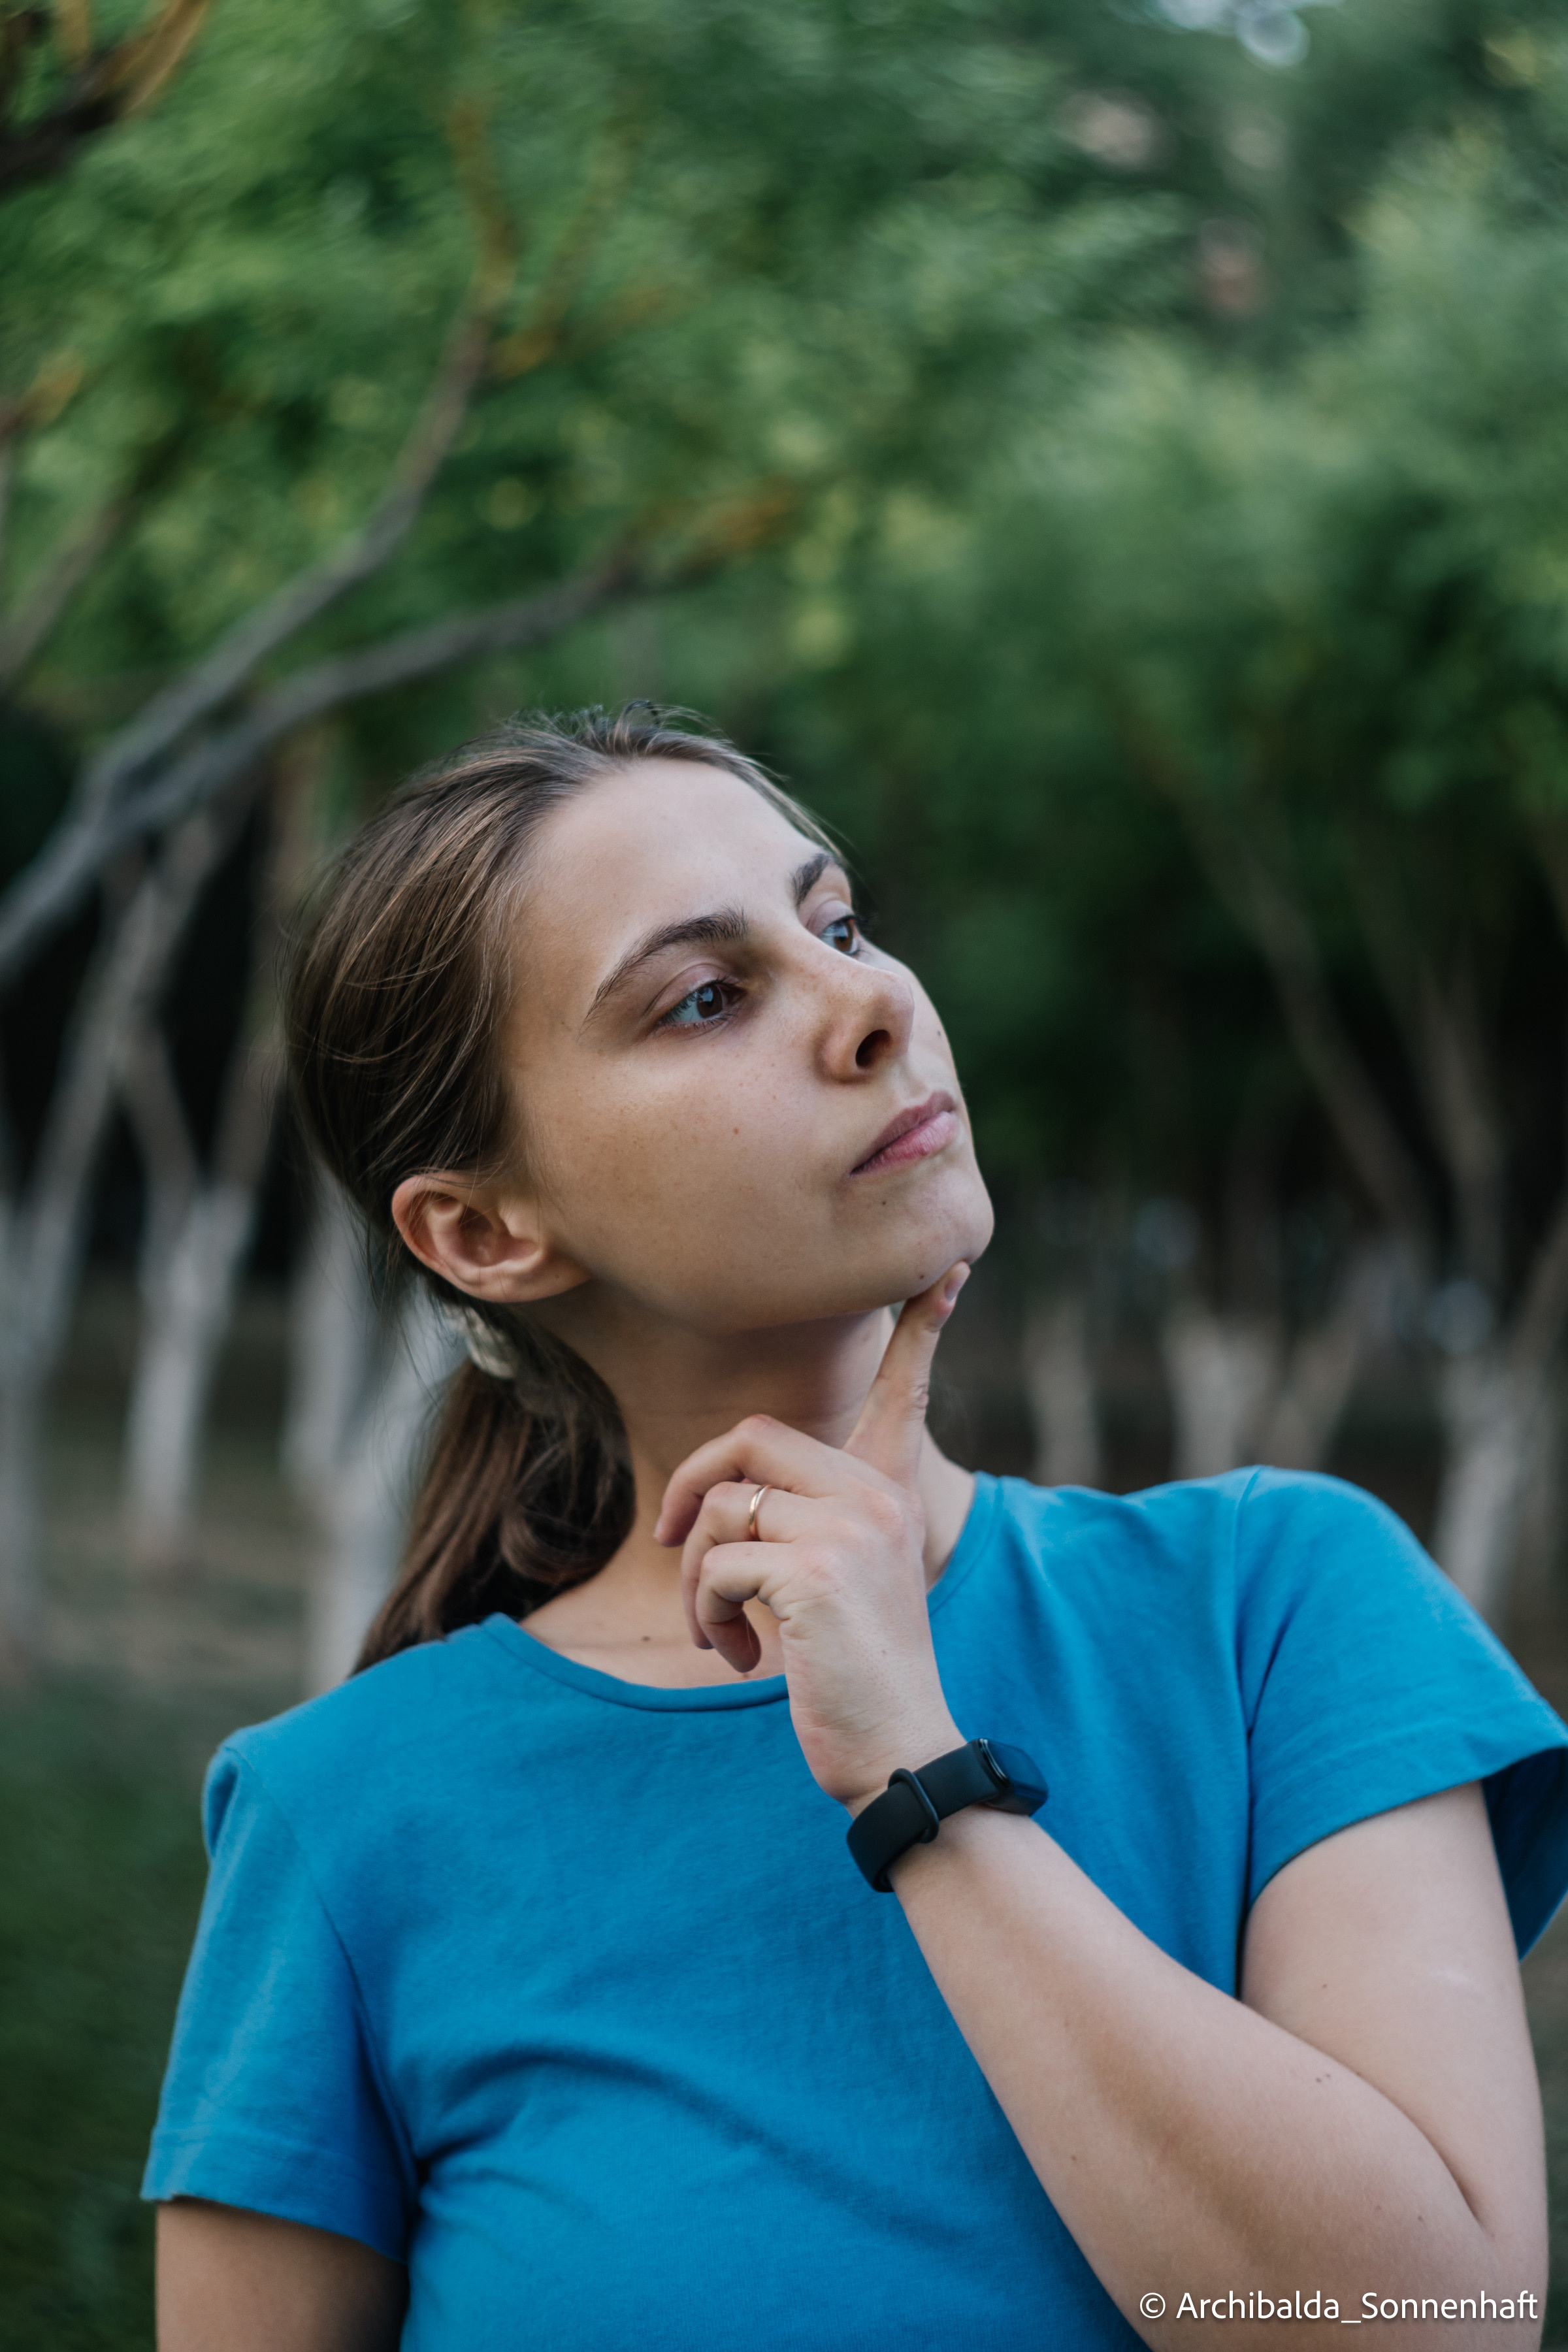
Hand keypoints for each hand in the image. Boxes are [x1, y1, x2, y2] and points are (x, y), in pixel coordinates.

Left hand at [653, 1264, 969, 1808]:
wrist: (898, 1754)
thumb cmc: (859, 1678)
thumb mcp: (843, 1587)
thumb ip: (805, 1530)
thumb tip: (727, 1503)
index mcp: (889, 1494)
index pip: (906, 1391)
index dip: (924, 1330)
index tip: (952, 1274)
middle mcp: (877, 1497)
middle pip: (751, 1436)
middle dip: (691, 1486)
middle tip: (670, 1545)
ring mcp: (848, 1531)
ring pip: (721, 1508)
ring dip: (698, 1579)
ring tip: (723, 1632)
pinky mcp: (814, 1574)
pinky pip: (716, 1564)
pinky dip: (707, 1615)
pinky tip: (742, 1657)